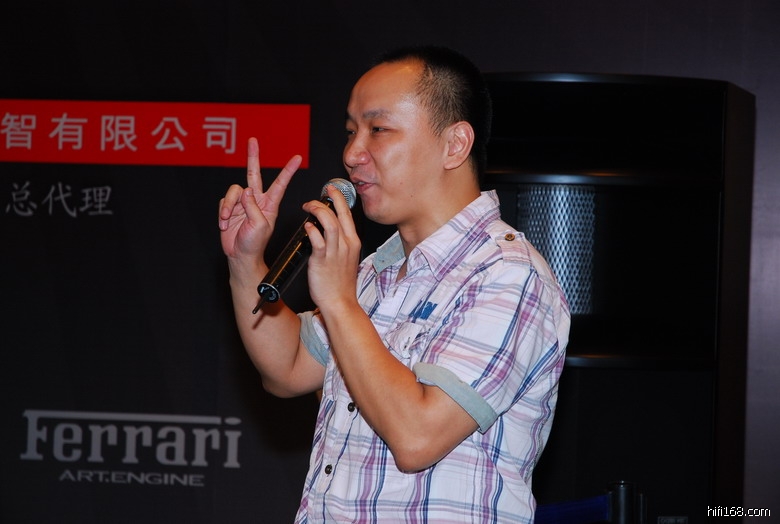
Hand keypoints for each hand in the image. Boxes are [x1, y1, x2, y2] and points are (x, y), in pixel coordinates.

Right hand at [218, 138, 302, 266]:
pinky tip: (224, 225)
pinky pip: (224, 202)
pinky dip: (222, 213)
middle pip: (254, 173)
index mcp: (269, 204)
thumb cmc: (254, 244)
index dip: (288, 171)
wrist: (240, 256)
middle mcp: (256, 200)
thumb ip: (253, 207)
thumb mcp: (259, 226)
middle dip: (253, 156)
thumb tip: (246, 191)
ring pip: (234, 190)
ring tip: (227, 220)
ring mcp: (242, 203)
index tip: (297, 158)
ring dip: (228, 206)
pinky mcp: (229, 208)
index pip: (280, 183)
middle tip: (252, 141)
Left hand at [302, 184, 361, 311]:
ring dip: (317, 211)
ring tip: (307, 207)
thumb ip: (340, 243)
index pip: (347, 214)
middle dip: (327, 200)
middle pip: (339, 214)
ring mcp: (335, 252)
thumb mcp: (346, 259)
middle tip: (316, 197)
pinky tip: (306, 226)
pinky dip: (311, 229)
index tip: (331, 190)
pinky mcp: (323, 260)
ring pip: (329, 223)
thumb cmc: (340, 284)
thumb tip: (327, 230)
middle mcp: (346, 245)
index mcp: (353, 242)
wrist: (340, 303)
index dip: (339, 199)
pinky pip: (317, 240)